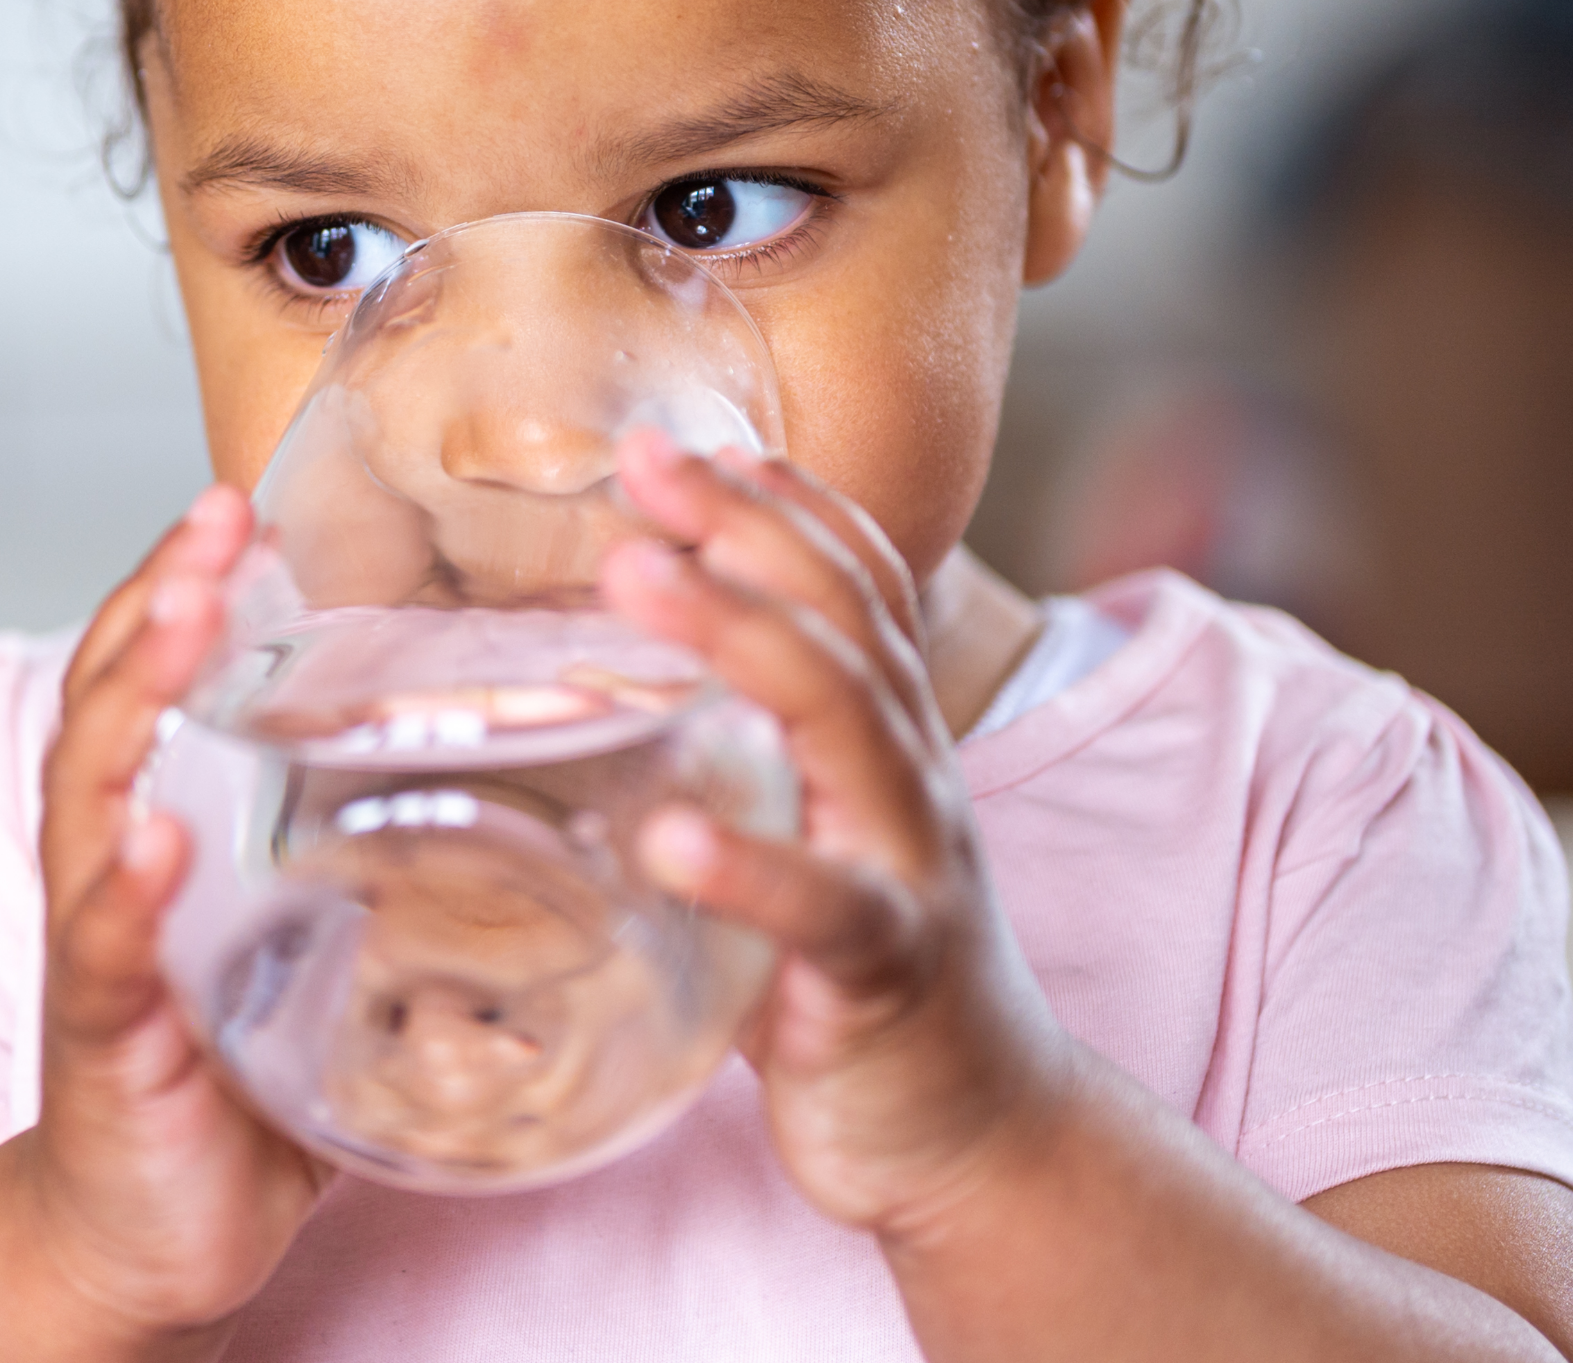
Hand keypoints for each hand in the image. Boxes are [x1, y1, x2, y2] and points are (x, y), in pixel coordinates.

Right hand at [15, 485, 328, 1342]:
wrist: (141, 1236)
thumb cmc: (230, 1092)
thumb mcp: (319, 966)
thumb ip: (398, 898)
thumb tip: (544, 840)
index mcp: (158, 837)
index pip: (155, 683)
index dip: (185, 589)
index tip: (233, 504)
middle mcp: (111, 871)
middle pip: (110, 704)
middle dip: (157, 604)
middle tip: (213, 523)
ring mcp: (100, 950)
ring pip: (94, 799)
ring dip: (134, 701)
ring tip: (181, 622)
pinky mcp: (105, 1040)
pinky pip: (108, 952)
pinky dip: (127, 889)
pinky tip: (152, 835)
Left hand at [597, 432, 1082, 1239]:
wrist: (981, 1134)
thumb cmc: (865, 979)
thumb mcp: (804, 840)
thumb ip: (730, 769)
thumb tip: (592, 705)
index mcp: (886, 743)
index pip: (853, 587)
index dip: (779, 504)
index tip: (688, 440)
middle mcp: (910, 780)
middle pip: (841, 620)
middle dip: (745, 527)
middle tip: (645, 460)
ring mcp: (908, 866)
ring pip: (840, 723)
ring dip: (739, 636)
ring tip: (639, 575)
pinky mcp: (888, 972)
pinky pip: (821, 908)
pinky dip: (747, 867)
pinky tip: (670, 836)